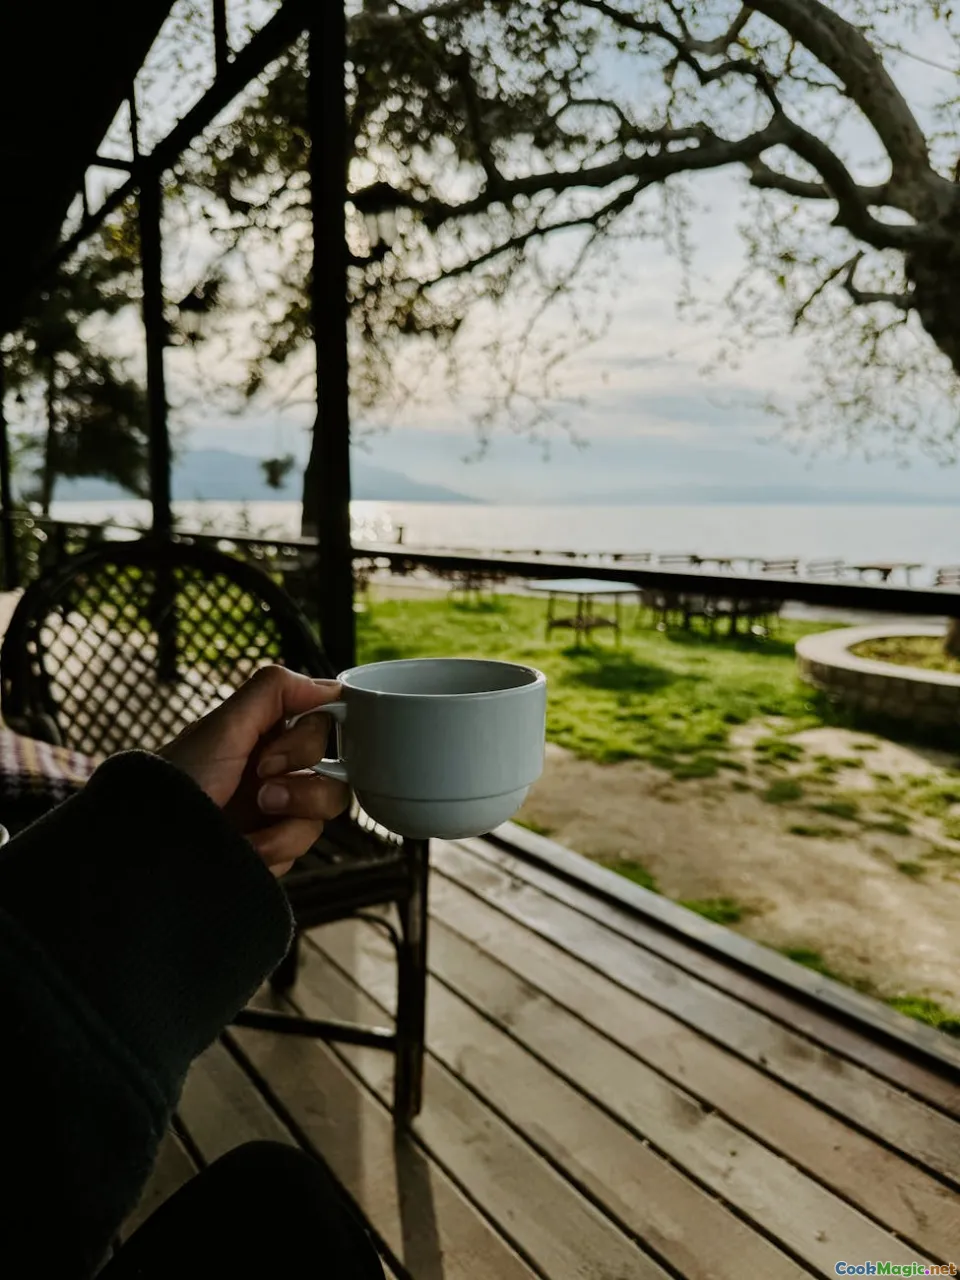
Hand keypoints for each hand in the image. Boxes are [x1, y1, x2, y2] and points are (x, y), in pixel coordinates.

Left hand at [160, 666, 348, 876]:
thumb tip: (328, 686)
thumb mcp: (222, 727)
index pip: (323, 724)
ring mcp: (278, 811)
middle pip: (336, 769)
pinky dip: (278, 848)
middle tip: (261, 789)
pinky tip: (246, 848)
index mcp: (265, 734)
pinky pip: (306, 847)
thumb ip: (273, 690)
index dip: (312, 739)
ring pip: (326, 810)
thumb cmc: (175, 783)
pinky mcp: (276, 847)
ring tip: (253, 824)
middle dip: (300, 783)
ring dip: (291, 821)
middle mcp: (276, 769)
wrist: (150, 849)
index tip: (278, 751)